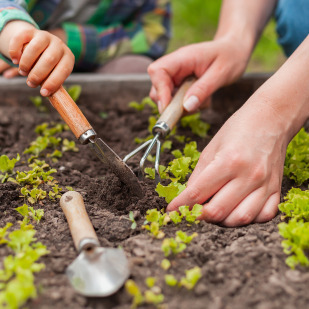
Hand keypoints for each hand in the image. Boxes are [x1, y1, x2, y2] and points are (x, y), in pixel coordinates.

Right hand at [0, 21, 73, 95]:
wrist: (43, 46)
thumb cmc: (50, 67)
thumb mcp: (55, 74)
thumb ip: (52, 83)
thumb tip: (49, 98)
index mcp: (68, 58)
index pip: (63, 71)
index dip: (53, 83)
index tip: (43, 93)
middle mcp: (59, 45)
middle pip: (49, 60)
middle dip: (38, 75)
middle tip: (30, 84)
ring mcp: (45, 36)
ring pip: (34, 49)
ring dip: (26, 64)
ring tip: (23, 72)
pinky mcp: (31, 31)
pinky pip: (20, 39)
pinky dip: (15, 51)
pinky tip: (15, 61)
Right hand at [147, 37, 250, 112]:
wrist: (235, 49)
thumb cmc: (230, 56)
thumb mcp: (221, 73)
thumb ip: (203, 89)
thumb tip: (186, 107)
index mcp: (182, 58)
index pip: (157, 71)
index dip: (160, 91)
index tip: (169, 107)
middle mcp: (175, 67)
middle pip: (157, 88)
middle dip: (170, 104)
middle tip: (189, 109)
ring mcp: (177, 76)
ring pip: (165, 98)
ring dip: (181, 107)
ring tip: (202, 101)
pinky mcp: (181, 85)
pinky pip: (176, 101)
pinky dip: (187, 106)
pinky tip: (203, 99)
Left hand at [166, 95, 288, 226]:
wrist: (271, 119)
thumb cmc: (238, 129)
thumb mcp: (211, 147)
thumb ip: (198, 175)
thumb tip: (187, 197)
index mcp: (228, 161)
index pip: (197, 193)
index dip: (181, 205)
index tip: (171, 211)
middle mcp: (248, 176)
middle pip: (218, 211)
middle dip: (198, 216)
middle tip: (191, 212)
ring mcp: (266, 184)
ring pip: (241, 219)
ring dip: (222, 222)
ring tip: (213, 213)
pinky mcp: (277, 189)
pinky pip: (264, 216)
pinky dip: (247, 219)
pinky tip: (236, 211)